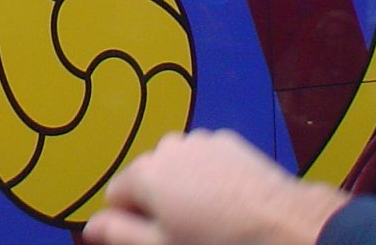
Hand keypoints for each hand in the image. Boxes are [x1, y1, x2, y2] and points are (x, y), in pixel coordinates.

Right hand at [83, 129, 348, 244]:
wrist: (285, 225)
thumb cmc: (217, 243)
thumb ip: (120, 234)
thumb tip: (90, 226)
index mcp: (145, 173)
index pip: (116, 197)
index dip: (130, 223)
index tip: (157, 239)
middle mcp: (167, 147)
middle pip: (147, 179)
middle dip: (158, 203)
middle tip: (185, 232)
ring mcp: (201, 141)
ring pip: (177, 168)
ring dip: (184, 189)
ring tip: (210, 218)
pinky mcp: (229, 142)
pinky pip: (204, 161)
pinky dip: (208, 178)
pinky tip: (229, 202)